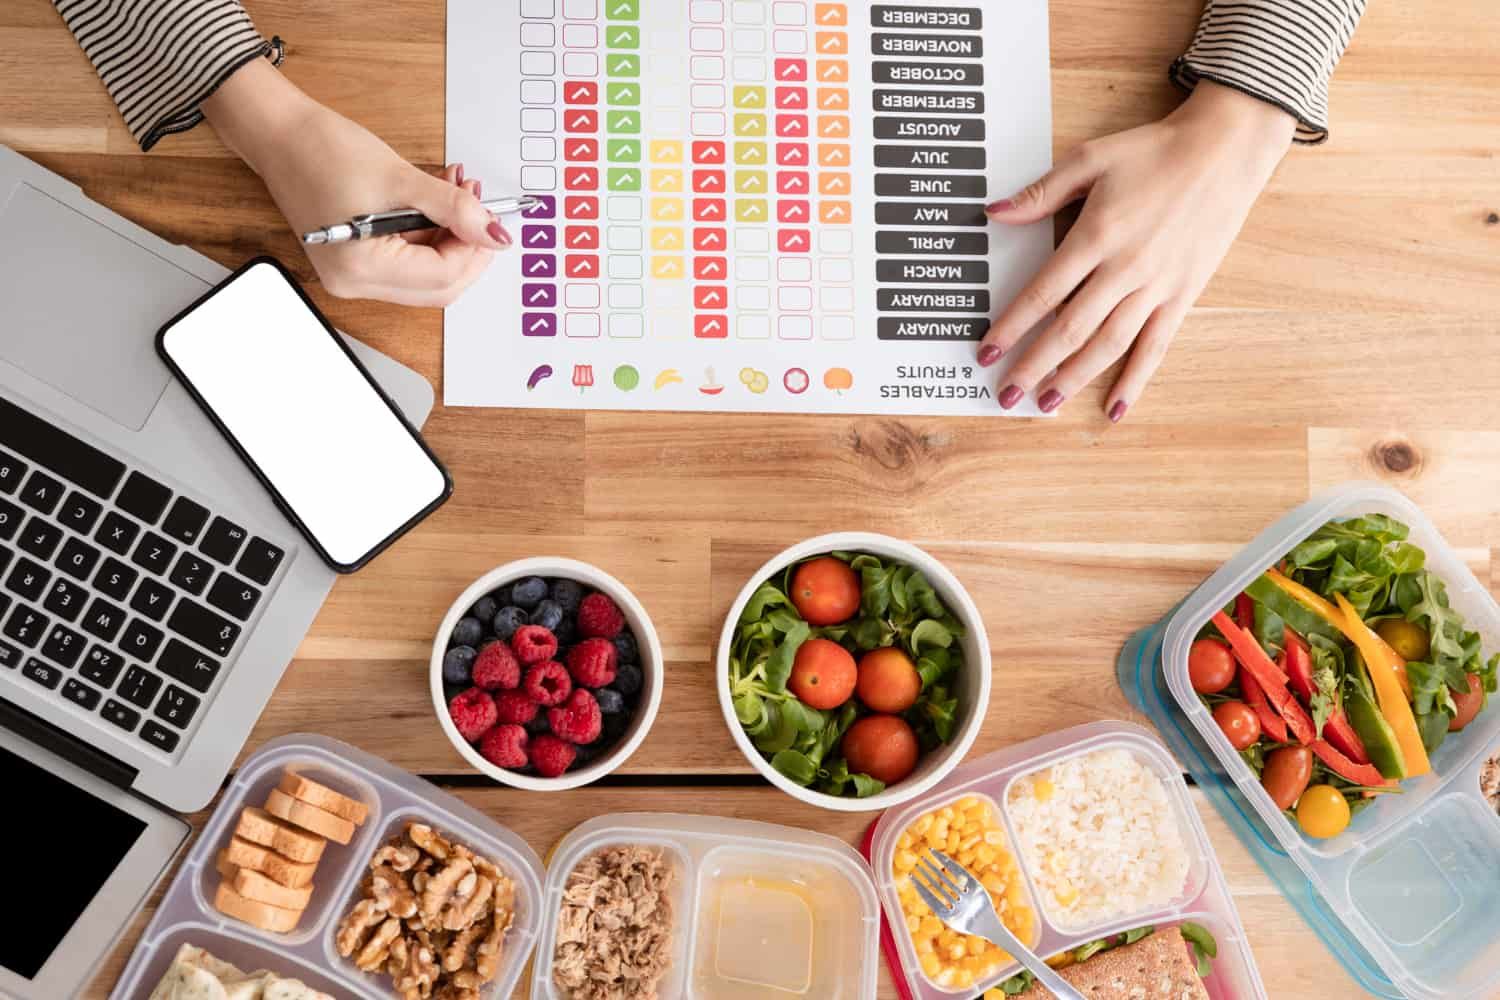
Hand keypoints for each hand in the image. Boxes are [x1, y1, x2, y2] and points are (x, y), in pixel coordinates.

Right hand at [203, 60, 506, 306]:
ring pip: (427, 275)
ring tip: (457, 193)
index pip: (443, 277)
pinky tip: (436, 202)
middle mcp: (355, 284)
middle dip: (467, 247)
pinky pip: (408, 261)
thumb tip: (495, 234)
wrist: (281, 134)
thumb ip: (454, 210)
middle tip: (480, 207)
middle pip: (438, 286)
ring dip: (451, 238)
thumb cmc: (322, 150)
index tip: (492, 218)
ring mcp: (354, 276)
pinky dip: (430, 235)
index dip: (476, 248)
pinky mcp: (356, 262)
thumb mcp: (401, 179)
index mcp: (361, 269)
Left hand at [978, 82, 1295, 419]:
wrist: (1225, 150)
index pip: (1043, 293)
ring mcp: (1156, 287)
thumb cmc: (1154, 152)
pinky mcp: (1183, 296)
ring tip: (1045, 405)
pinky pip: (1156, 346)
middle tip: (1006, 393)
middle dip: (1033, 365)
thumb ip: (1040, 193)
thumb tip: (993, 213)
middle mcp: (1125, 269)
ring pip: (1108, 345)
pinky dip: (1135, 380)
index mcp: (1096, 236)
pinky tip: (1114, 407)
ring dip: (1074, 378)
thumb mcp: (1090, 159)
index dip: (1011, 326)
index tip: (987, 352)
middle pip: (1070, 329)